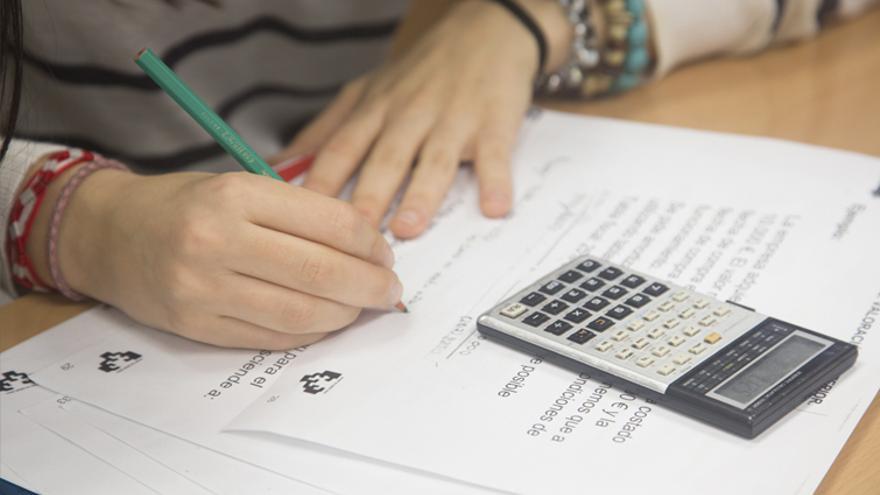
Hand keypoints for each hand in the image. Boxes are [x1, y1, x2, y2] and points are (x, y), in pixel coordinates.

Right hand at [51, 171, 400, 349]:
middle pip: (321, 273)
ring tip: (362, 307)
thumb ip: (298, 213)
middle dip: (370, 286)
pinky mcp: (196, 327)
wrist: (110, 234)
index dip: (371, 244)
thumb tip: (366, 248)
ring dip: (346, 315)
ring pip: (301, 313)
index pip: (330, 224)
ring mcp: (204, 289)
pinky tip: (326, 322)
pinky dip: (310, 333)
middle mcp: (218, 241)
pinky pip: (271, 337)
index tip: (386, 253)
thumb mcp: (239, 186)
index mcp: (236, 195)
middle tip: (390, 290)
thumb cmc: (186, 205)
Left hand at [276, 0, 569, 237]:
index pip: (341, 149)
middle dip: (367, 197)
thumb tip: (275, 166)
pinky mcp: (494, 123)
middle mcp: (410, 116)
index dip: (322, 183)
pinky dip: (495, 180)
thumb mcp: (365, 92)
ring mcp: (453, 120)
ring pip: (434, 160)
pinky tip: (493, 207)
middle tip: (354, 236)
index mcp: (375, 111)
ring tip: (409, 227)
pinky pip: (494, 154)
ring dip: (421, 194)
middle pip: (384, 159)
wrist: (485, 29)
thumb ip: (324, 131)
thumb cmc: (419, 73)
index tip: (304, 220)